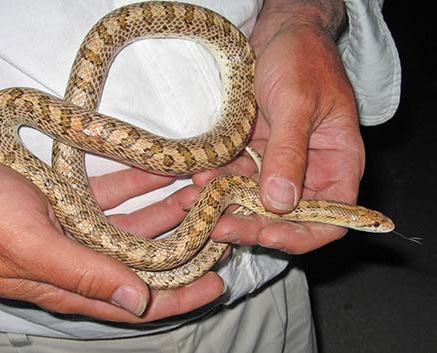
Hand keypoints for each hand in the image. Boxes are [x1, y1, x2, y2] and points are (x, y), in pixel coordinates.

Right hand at [0, 134, 223, 321]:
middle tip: (218, 226)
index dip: (178, 297)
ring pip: (132, 223)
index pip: (135, 302)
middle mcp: (76, 258)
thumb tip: (138, 303)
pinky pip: (112, 192)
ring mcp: (73, 226)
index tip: (216, 283)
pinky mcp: (66, 197)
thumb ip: (83, 275)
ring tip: (200, 191)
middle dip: (181, 244)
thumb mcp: (29, 246)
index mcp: (68, 283)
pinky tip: (164, 170)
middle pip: (142, 259)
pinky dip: (138, 182)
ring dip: (166, 208)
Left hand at [194, 0, 364, 253]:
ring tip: (196, 201)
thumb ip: (291, 152)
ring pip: (255, 200)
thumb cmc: (301, 59)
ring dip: (226, 205)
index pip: (330, 219)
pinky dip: (218, 180)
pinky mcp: (255, 153)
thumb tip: (280, 202)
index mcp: (338, 164)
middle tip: (216, 226)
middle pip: (286, 217)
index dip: (300, 235)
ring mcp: (280, 164)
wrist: (280, 33)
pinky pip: (236, 175)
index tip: (266, 236)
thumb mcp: (297, 103)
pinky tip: (198, 178)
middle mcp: (311, 171)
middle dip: (251, 224)